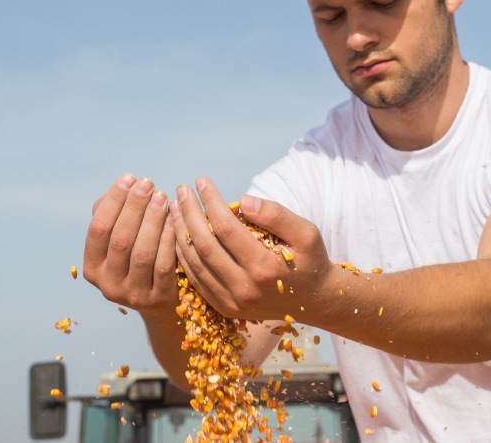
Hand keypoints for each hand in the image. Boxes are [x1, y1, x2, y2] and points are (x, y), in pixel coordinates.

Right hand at [83, 174, 177, 316]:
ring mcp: (133, 295)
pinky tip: (173, 220)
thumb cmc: (138, 257)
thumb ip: (114, 215)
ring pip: (141, 253)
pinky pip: (163, 266)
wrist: (161, 302)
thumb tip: (119, 189)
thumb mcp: (120, 241)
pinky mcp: (158, 299)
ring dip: (152, 220)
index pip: (98, 229)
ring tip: (162, 196)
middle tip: (148, 183)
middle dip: (134, 207)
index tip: (129, 178)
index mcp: (93, 267)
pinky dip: (167, 240)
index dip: (113, 202)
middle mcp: (108, 285)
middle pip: (120, 240)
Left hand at [170, 176, 336, 321]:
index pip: (226, 228)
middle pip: (205, 245)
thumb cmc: (310, 259)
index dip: (211, 201)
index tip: (201, 181)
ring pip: (195, 264)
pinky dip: (184, 256)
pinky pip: (196, 280)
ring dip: (180, 233)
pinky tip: (179, 234)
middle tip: (182, 190)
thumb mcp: (306, 232)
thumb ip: (276, 215)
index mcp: (265, 268)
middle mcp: (245, 288)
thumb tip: (243, 200)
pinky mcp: (225, 308)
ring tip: (175, 208)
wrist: (315, 300)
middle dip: (189, 214)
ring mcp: (233, 302)